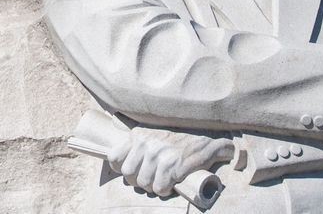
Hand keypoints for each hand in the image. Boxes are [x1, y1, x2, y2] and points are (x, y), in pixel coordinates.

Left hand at [107, 128, 233, 197]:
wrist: (207, 138)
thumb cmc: (178, 139)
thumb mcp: (153, 133)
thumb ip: (137, 144)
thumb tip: (121, 164)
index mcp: (138, 135)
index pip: (114, 158)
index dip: (122, 169)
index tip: (134, 171)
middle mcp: (146, 143)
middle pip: (128, 174)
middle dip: (139, 180)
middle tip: (152, 178)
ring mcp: (159, 154)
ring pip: (143, 184)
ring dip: (154, 186)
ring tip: (163, 179)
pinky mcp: (173, 166)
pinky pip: (159, 189)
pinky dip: (166, 190)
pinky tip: (172, 182)